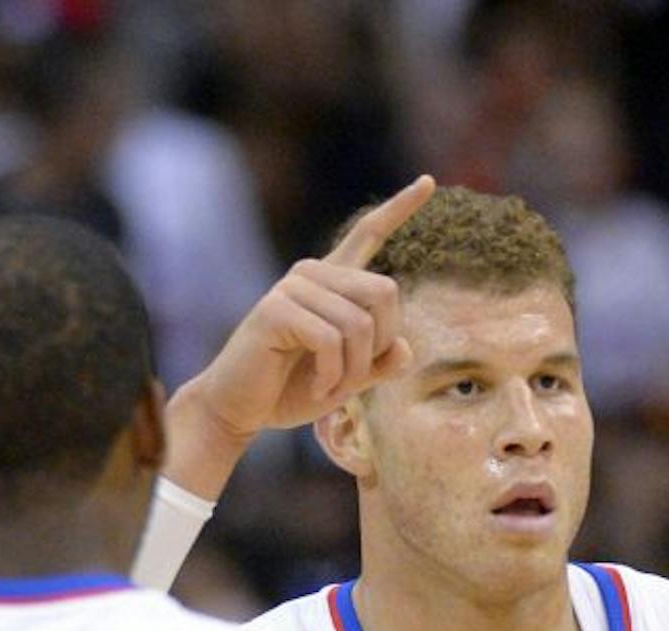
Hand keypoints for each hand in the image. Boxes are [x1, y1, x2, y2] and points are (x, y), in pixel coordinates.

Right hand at [175, 176, 433, 448]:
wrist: (239, 409)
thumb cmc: (291, 390)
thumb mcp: (348, 378)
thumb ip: (380, 363)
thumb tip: (405, 348)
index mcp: (333, 281)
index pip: (369, 234)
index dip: (400, 208)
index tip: (429, 182)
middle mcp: (313, 274)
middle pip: (385, 293)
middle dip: (379, 346)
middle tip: (352, 378)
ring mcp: (293, 287)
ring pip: (360, 324)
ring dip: (353, 371)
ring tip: (329, 387)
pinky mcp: (276, 309)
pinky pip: (331, 340)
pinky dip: (333, 376)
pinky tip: (317, 387)